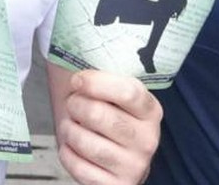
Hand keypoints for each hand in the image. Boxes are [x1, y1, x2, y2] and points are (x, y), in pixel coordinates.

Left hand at [48, 64, 161, 184]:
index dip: (94, 82)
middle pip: (100, 115)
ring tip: (71, 125)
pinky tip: (72, 147)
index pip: (126, 91)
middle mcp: (148, 139)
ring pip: (85, 141)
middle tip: (72, 104)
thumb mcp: (116, 97)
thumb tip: (70, 52)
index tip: (77, 80)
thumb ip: (102, 80)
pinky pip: (78, 167)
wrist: (123, 164)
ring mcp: (135, 165)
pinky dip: (67, 153)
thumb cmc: (112, 119)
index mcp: (151, 110)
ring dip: (68, 129)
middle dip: (76, 105)